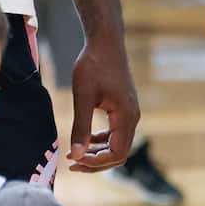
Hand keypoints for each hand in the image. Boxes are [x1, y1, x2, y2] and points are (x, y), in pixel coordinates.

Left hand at [63, 39, 140, 171]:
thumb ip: (81, 127)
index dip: (96, 162)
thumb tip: (77, 154)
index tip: (74, 160)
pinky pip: (115, 134)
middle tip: (71, 163)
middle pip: (119, 153)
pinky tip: (84, 139)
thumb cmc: (93, 65)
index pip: (117, 153)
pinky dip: (100, 141)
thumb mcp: (83, 97)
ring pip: (117, 145)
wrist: (105, 42)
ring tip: (74, 153)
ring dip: (97, 153)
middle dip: (95, 162)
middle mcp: (132, 117)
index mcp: (126, 116)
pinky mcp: (123, 109)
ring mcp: (129, 113)